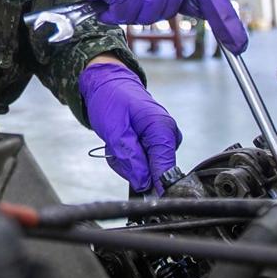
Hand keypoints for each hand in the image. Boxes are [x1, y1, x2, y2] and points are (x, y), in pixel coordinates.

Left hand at [79, 61, 181, 192]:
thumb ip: (130, 157)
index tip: (143, 194)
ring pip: (146, 169)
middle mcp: (168, 134)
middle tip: (114, 150)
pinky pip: (142, 161)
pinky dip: (127, 156)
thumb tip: (144, 183)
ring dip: (126, 161)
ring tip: (116, 142)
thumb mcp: (114, 130)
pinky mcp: (156, 142)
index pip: (166, 168)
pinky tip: (121, 141)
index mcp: (162, 128)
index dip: (155, 185)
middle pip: (154, 171)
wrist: (108, 83)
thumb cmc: (111, 99)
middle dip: (130, 166)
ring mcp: (163, 139)